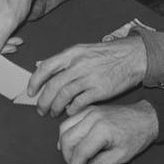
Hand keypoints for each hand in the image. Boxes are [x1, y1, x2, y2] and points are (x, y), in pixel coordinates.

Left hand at [30, 36, 147, 116]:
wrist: (132, 56)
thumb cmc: (105, 54)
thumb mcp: (81, 50)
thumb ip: (62, 60)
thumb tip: (40, 65)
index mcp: (71, 54)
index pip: (45, 68)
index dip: (35, 81)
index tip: (31, 92)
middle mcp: (77, 65)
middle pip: (53, 85)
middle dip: (43, 100)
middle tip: (40, 109)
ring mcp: (89, 77)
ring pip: (64, 95)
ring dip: (56, 107)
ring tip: (53, 113)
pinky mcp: (100, 90)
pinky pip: (80, 102)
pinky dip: (72, 109)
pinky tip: (70, 112)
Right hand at [58, 102, 158, 163]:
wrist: (146, 118)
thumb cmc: (137, 137)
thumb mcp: (122, 156)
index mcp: (102, 131)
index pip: (81, 151)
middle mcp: (92, 118)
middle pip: (68, 138)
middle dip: (67, 156)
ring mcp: (88, 111)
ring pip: (64, 127)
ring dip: (63, 143)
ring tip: (70, 155)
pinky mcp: (87, 109)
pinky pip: (69, 120)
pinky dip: (66, 132)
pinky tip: (71, 142)